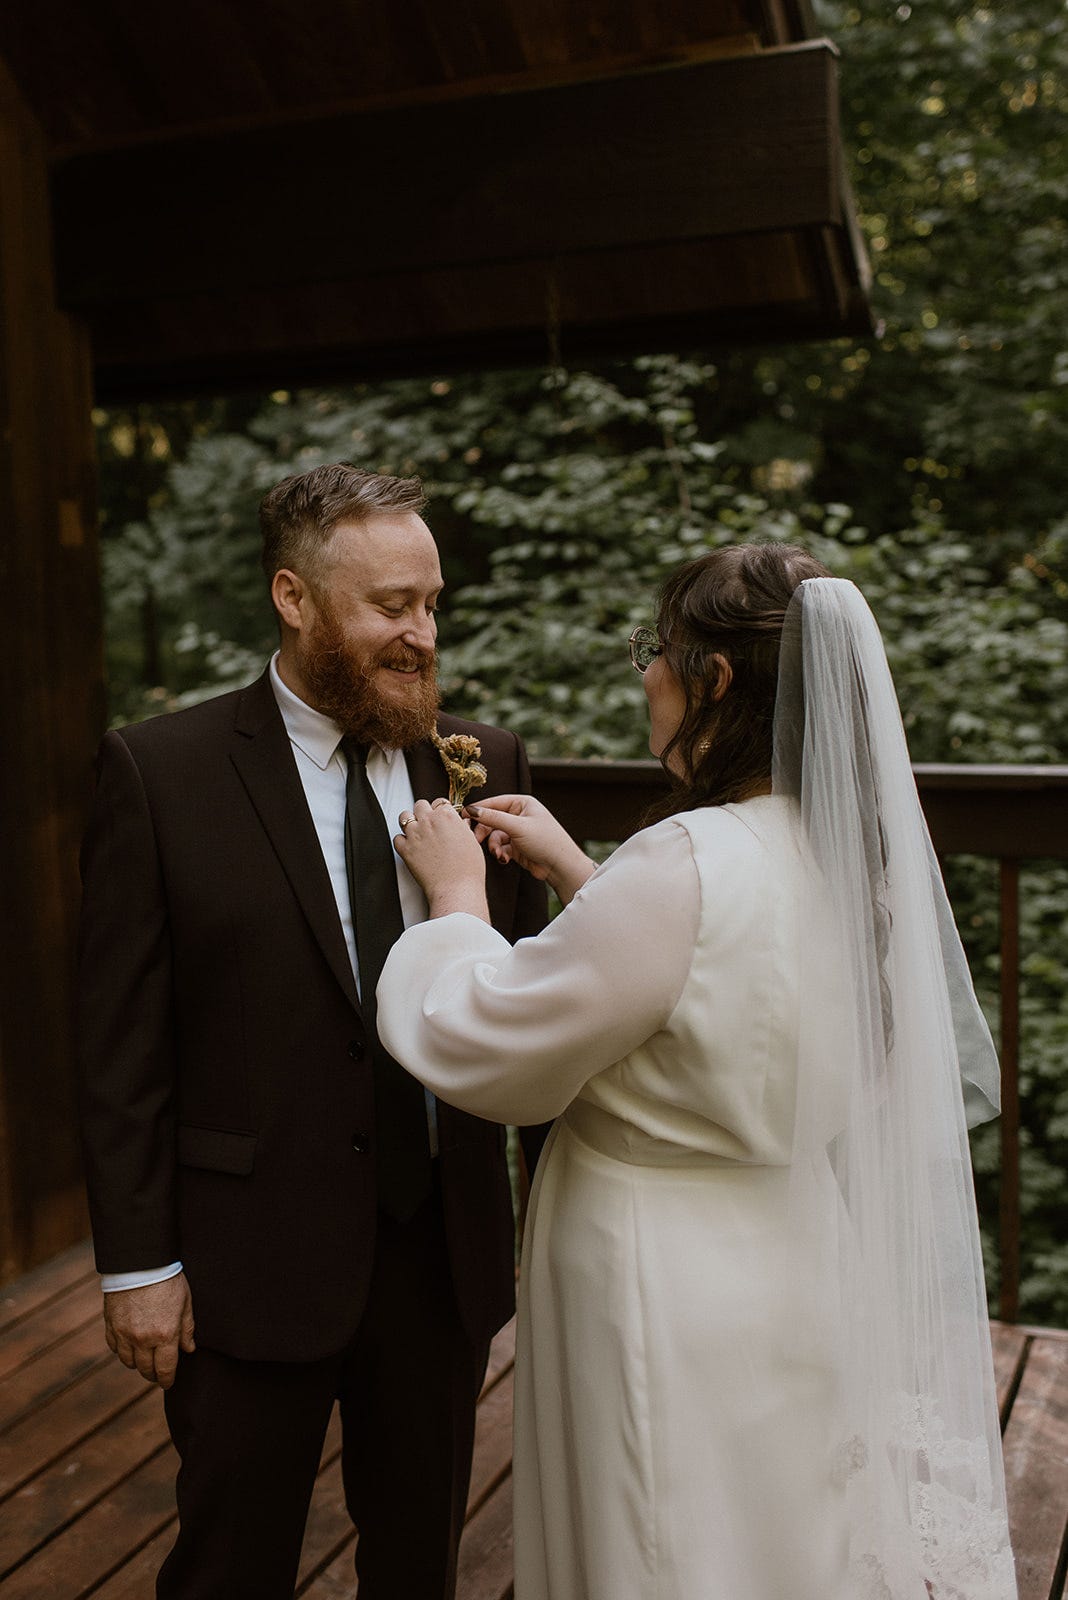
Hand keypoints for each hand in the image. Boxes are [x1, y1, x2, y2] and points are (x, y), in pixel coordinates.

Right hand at [103, 1272, 194, 1389]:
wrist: (139, 1263)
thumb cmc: (167, 1280)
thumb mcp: (185, 1302)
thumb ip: (187, 1328)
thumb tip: (189, 1349)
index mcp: (165, 1335)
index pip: (166, 1369)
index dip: (167, 1380)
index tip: (168, 1382)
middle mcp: (143, 1339)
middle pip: (146, 1370)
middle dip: (153, 1374)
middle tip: (158, 1373)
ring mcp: (124, 1334)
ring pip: (128, 1362)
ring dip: (137, 1363)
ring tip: (145, 1358)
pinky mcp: (111, 1326)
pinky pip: (115, 1348)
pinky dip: (122, 1350)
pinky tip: (129, 1345)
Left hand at [394, 798, 490, 920]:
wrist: (456, 889)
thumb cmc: (468, 869)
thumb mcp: (472, 841)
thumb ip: (462, 828)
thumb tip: (460, 823)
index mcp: (447, 816)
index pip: (440, 802)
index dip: (441, 810)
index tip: (441, 817)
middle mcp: (429, 821)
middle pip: (420, 805)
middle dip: (424, 813)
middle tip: (429, 824)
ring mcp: (415, 834)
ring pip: (404, 816)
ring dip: (410, 822)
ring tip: (417, 832)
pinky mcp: (405, 849)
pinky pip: (397, 838)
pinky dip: (402, 841)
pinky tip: (411, 847)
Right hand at [464, 795, 594, 905]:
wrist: (560, 866)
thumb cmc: (545, 840)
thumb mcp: (517, 827)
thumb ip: (493, 818)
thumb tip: (471, 810)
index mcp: (522, 803)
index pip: (494, 802)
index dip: (478, 809)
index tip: (463, 816)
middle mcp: (519, 815)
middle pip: (491, 820)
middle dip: (484, 831)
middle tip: (476, 840)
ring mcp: (518, 831)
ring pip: (494, 835)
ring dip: (493, 845)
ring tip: (498, 853)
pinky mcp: (516, 846)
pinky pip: (500, 846)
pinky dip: (499, 852)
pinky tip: (504, 859)